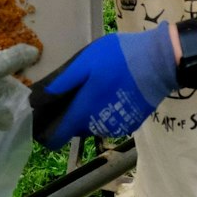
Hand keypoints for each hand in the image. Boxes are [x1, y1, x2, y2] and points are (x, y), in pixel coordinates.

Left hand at [28, 24, 176, 146]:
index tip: (42, 119)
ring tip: (93, 88)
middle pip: (74, 128)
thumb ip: (61, 83)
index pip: (57, 138)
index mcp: (82, 113)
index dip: (46, 132)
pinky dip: (106, 110)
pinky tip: (111, 92)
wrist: (161, 61)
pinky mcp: (131, 122)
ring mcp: (117, 126)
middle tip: (72, 91)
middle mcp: (97, 126)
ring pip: (92, 124)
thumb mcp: (84, 63)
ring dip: (88, 112)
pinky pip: (110, 120)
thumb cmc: (118, 58)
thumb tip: (36, 101)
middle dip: (69, 114)